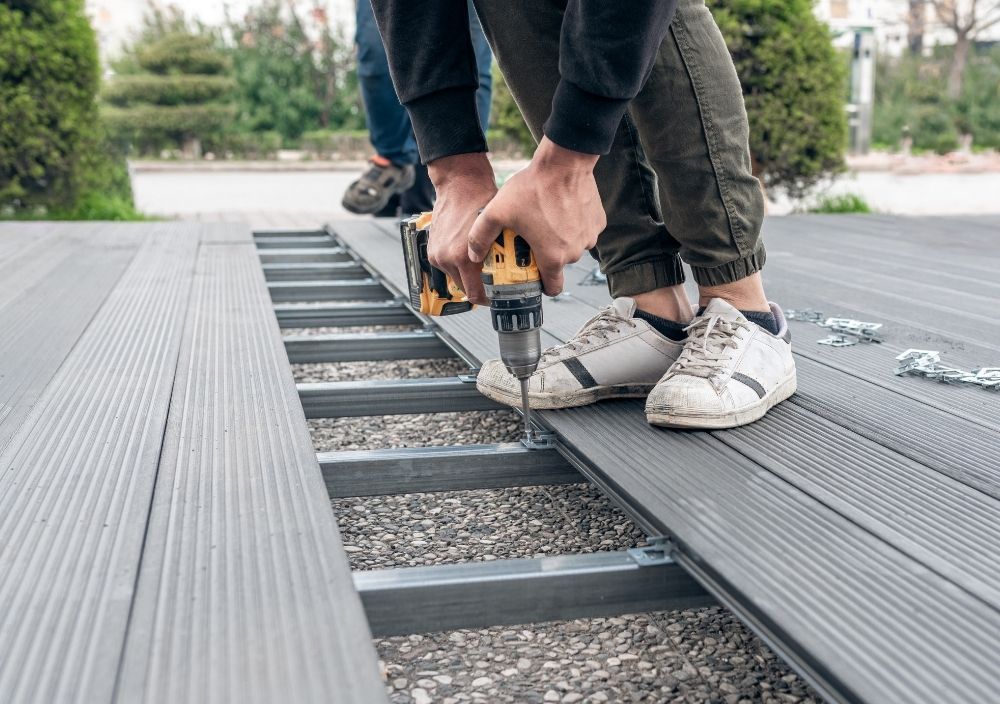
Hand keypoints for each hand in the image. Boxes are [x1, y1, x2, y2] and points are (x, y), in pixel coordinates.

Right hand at [426, 152, 497, 304]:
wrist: (459, 184)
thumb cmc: (480, 200)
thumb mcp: (498, 231)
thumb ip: (502, 256)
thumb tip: (516, 273)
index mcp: (463, 258)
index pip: (475, 295)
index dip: (489, 300)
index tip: (498, 298)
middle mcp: (447, 259)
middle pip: (466, 289)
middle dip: (480, 288)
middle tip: (495, 284)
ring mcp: (437, 255)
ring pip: (456, 278)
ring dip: (469, 276)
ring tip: (484, 267)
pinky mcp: (432, 250)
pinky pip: (448, 267)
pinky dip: (459, 266)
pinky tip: (470, 256)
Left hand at [467, 137, 604, 297]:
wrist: (564, 161)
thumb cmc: (533, 187)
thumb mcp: (497, 212)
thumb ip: (480, 237)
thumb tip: (473, 256)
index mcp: (553, 257)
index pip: (553, 289)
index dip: (542, 286)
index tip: (534, 277)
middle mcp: (574, 252)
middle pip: (560, 264)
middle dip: (548, 256)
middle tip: (533, 239)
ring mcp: (589, 237)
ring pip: (573, 247)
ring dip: (562, 240)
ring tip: (547, 221)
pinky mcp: (598, 222)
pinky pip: (584, 230)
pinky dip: (574, 225)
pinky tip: (562, 210)